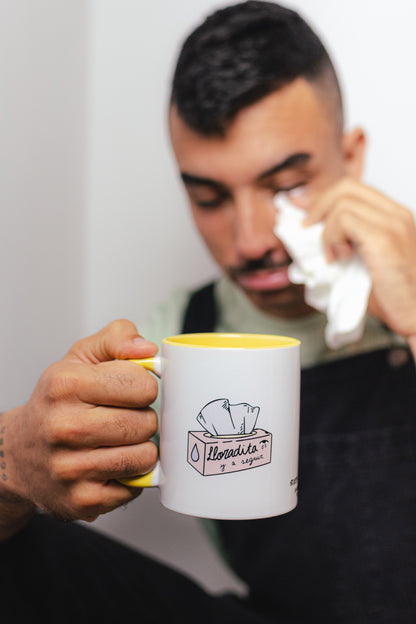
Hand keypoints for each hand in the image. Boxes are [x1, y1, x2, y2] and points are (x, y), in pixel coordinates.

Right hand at [0, 320, 158, 531]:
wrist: (19, 453)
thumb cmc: (58, 403)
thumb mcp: (80, 358)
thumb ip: (117, 338)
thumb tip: (148, 350)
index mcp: (65, 386)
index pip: (141, 384)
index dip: (144, 385)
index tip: (130, 389)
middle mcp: (64, 427)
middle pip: (146, 422)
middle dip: (144, 417)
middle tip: (124, 417)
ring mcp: (71, 468)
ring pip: (145, 456)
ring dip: (141, 447)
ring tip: (119, 440)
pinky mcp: (81, 500)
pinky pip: (136, 485)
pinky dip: (131, 475)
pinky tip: (111, 464)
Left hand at [304, 177, 415, 353]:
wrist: (415, 315)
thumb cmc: (391, 295)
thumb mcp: (362, 260)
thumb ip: (343, 240)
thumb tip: (308, 229)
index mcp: (393, 216)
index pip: (353, 189)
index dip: (323, 197)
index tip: (302, 210)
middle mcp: (396, 214)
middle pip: (346, 187)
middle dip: (318, 206)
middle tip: (307, 230)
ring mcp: (392, 224)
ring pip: (342, 202)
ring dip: (327, 230)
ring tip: (333, 255)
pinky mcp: (384, 238)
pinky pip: (344, 220)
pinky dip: (332, 238)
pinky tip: (338, 259)